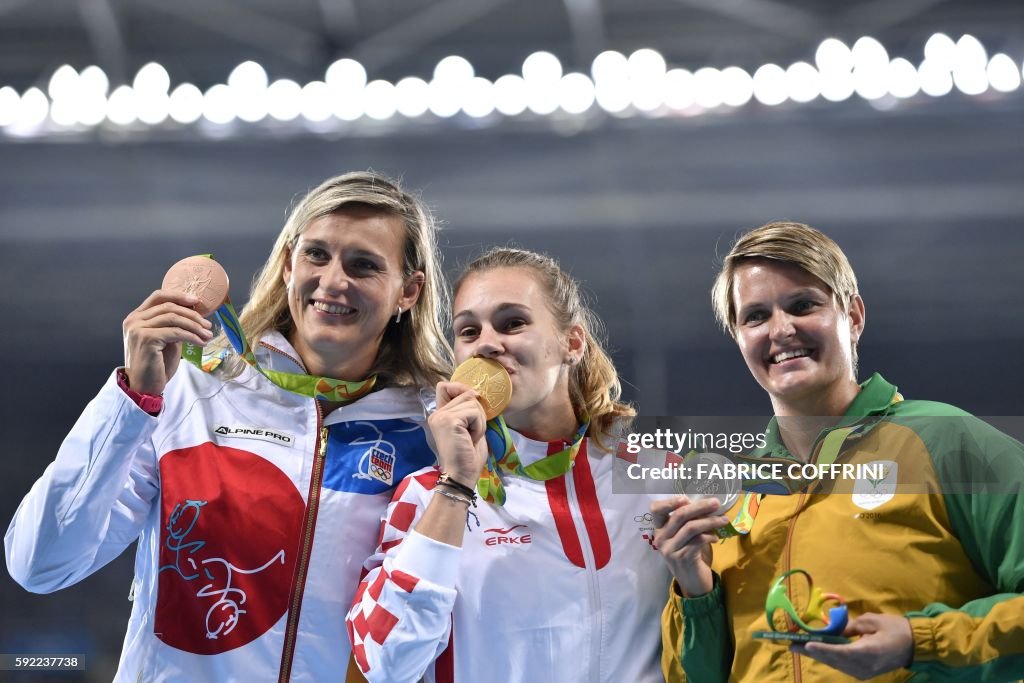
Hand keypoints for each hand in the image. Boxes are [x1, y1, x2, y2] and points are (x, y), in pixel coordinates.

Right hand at [123, 290, 213, 394]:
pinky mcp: (146, 338)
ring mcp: (138, 329)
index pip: (158, 296)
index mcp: (136, 317)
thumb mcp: (166, 340)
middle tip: (208, 324)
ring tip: (208, 334)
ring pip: (174, 318)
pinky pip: (176, 332)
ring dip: (195, 326)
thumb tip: (194, 313)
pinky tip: (201, 342)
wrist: (144, 387)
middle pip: (169, 307)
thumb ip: (173, 325)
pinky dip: (192, 336)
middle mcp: (134, 320)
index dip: (179, 295)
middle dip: (192, 315)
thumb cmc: (156, 365)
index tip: (197, 301)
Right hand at [428, 381, 489, 484]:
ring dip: (479, 421)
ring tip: (471, 437)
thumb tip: (475, 392)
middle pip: (465, 393)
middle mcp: (437, 414)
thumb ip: (469, 410)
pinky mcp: (449, 421)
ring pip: (472, 402)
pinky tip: (471, 439)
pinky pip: (474, 412)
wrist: (461, 476)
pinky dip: (479, 426)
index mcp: (439, 415)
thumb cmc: (468, 457)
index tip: (472, 403)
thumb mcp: (470, 428)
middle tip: (472, 433)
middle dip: (477, 412)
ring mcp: (441, 416)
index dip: (461, 388)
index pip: (445, 386)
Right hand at [651, 496, 730, 597]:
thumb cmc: (690, 554)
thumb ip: (688, 521)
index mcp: (659, 530)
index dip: (669, 502)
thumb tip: (705, 503)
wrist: (692, 583)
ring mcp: (670, 549)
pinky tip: (716, 538)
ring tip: (724, 520)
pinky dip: (709, 536)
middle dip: (699, 507)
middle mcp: (661, 539)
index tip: (686, 498)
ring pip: (691, 527)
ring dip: (710, 521)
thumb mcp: (685, 536)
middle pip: (679, 515)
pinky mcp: (683, 558)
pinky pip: (698, 540)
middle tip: (716, 503)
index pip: (656, 510)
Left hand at [792, 613, 913, 679]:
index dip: (822, 649)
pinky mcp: (864, 673)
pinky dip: (829, 658)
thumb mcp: (871, 621)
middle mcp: (864, 666)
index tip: (806, 645)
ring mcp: (864, 672)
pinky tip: (816, 651)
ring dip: (818, 656)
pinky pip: (842, 666)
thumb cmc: (895, 628)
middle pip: (834, 660)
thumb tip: (832, 631)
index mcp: (868, 652)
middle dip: (812, 652)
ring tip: (798, 647)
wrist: (915, 645)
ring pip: (836, 665)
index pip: (841, 652)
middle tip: (792, 644)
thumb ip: (849, 627)